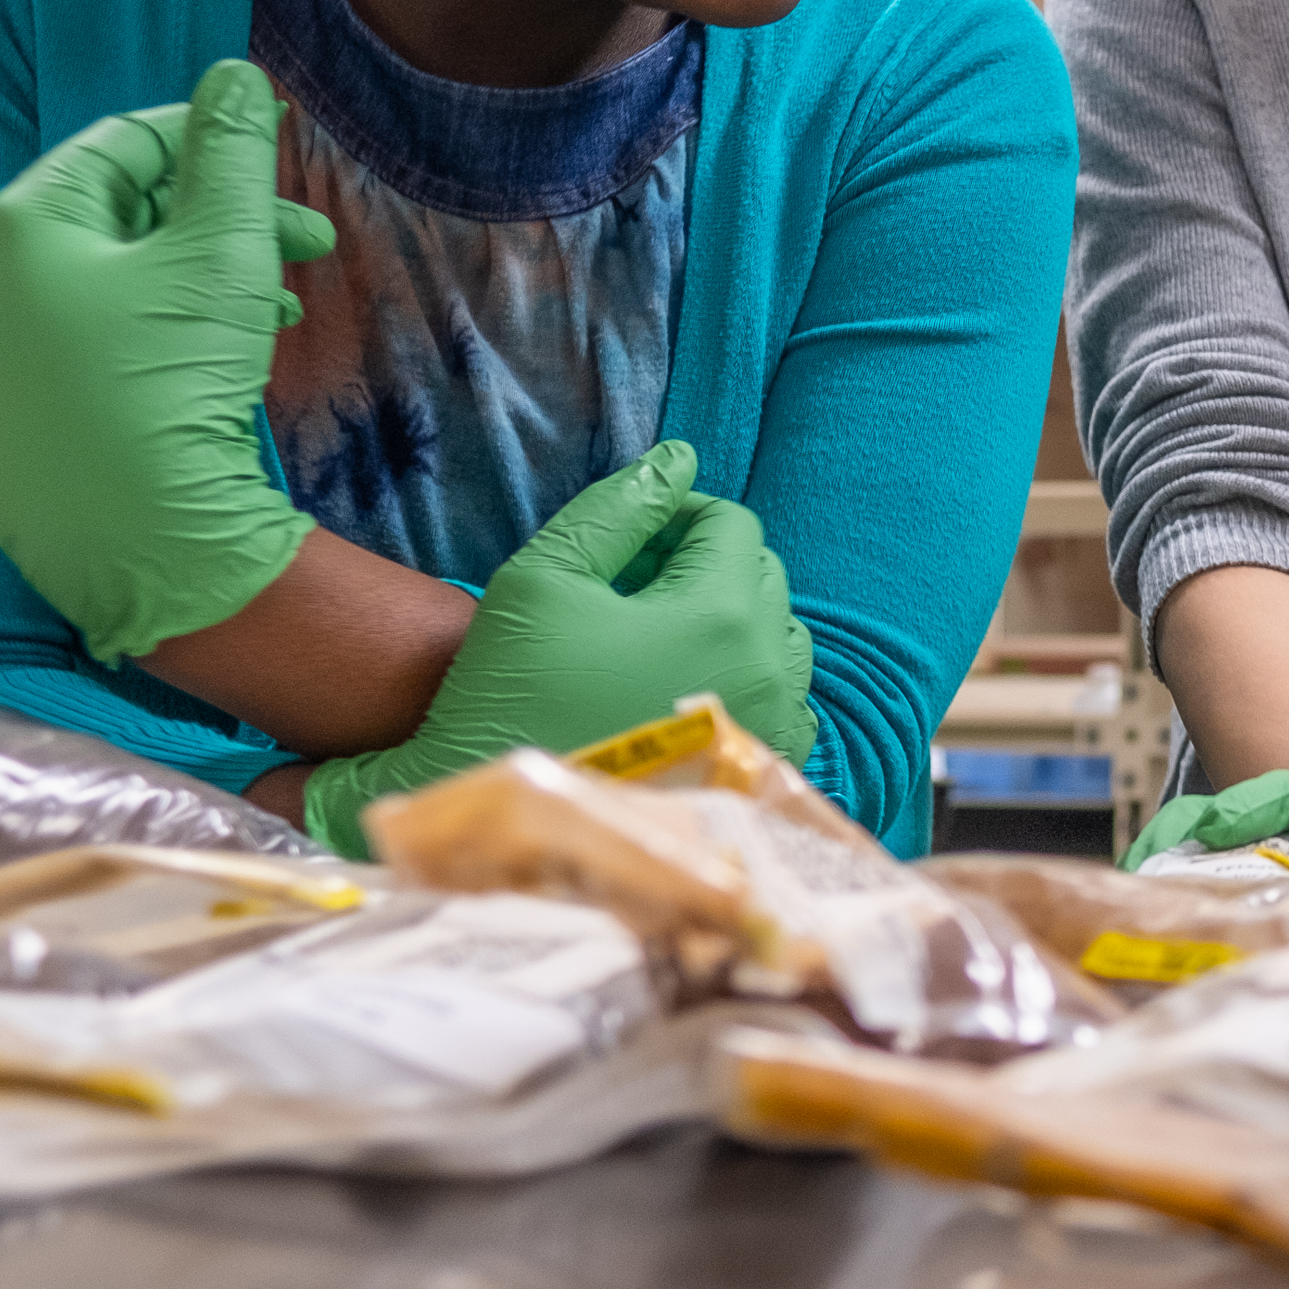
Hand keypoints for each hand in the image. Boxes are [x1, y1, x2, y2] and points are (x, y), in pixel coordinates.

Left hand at [0, 60, 335, 664]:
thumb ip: (232, 154)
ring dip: (185, 288)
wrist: (137, 542)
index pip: (121, 148)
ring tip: (266, 317)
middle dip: (215, 227)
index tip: (282, 156)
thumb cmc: (173, 381)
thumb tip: (234, 74)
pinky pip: (62, 356)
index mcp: (16, 226)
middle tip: (303, 252)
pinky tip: (196, 370)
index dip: (212, 141)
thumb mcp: (221, 253)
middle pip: (108, 222)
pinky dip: (133, 343)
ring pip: (89, 293)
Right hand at [298, 442, 816, 855]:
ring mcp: (778, 726)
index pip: (730, 524)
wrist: (507, 827)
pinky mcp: (767, 773)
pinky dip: (743, 681)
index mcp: (724, 612)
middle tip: (628, 591)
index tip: (625, 543)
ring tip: (650, 644)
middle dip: (702, 567)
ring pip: (776, 638)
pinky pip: (780, 700)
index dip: (674, 518)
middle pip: (760, 576)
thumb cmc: (512, 699)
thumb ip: (615, 511)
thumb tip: (676, 461)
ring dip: (726, 622)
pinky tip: (677, 696)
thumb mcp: (541, 583)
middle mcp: (773, 668)